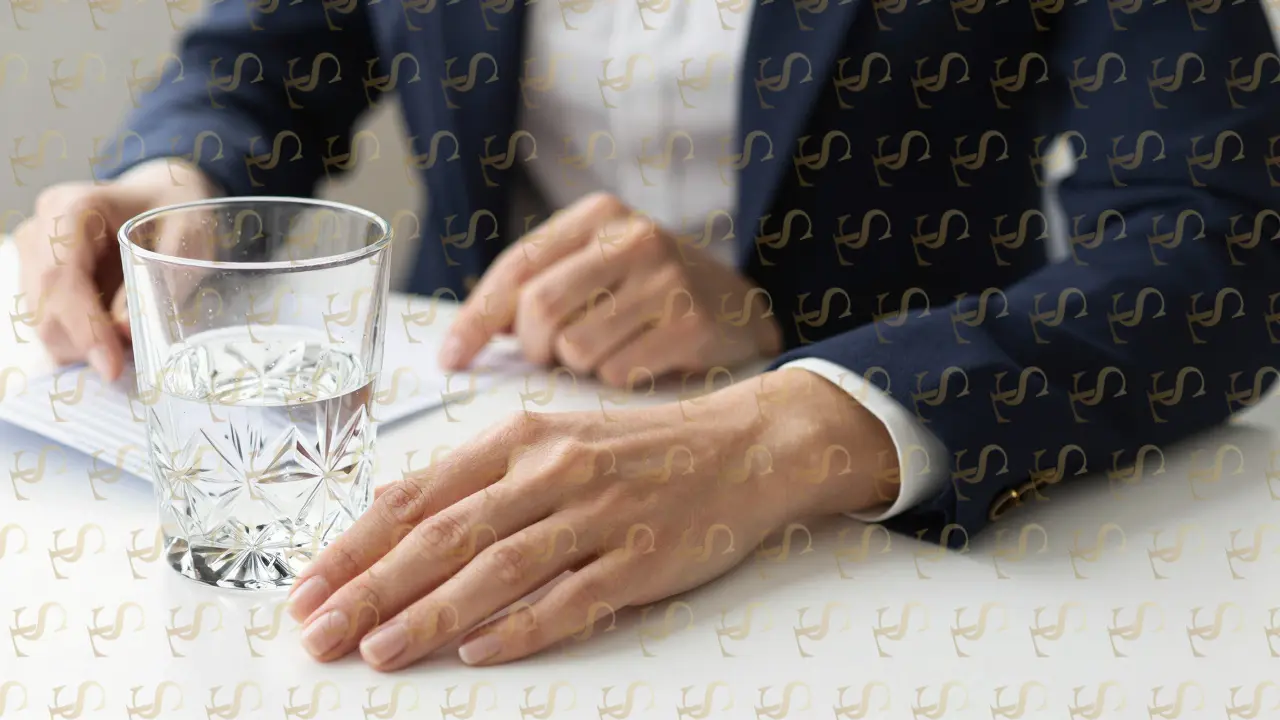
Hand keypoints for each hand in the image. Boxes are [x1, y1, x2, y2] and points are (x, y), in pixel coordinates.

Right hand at [13, 158, 218, 380]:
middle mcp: (40, 229)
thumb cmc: (177, 211)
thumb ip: (160, 280)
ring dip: (83, 346)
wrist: (159, 195)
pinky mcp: (33, 275)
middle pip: (44, 307)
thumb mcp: (188, 239)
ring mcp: (31, 253)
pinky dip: (79, 340)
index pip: (61, 278)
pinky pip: (49, 322)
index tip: (112, 367)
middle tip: (134, 359)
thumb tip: (122, 331)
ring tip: (130, 343)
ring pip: (41, 322)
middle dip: (86, 344)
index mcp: (73, 208)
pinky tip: (111, 340)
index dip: (83, 328)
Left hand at [284, 368, 897, 669]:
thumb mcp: (551, 440)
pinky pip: (571, 598)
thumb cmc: (637, 449)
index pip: (416, 496)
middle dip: (370, 590)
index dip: (353, 546)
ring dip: (429, 615)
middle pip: (443, 537)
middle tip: (318, 634)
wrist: (743, 445)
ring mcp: (597, 514)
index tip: (305, 588)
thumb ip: (478, 479)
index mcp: (518, 439)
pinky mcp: (640, 556)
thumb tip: (395, 520)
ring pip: (496, 570)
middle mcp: (551, 471)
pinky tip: (478, 651)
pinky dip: (520, 627)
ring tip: (376, 652)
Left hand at [438, 192, 781, 385]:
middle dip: (533, 347)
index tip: (451, 357)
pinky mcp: (691, 322)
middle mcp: (634, 237)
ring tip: (608, 349)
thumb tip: (465, 340)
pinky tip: (641, 359)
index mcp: (599, 215)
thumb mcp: (597, 267)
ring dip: (578, 365)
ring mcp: (667, 279)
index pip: (518, 267)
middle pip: (540, 309)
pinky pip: (617, 372)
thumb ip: (537, 288)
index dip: (477, 319)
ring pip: (576, 349)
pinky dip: (617, 378)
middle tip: (548, 356)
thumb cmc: (650, 292)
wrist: (741, 308)